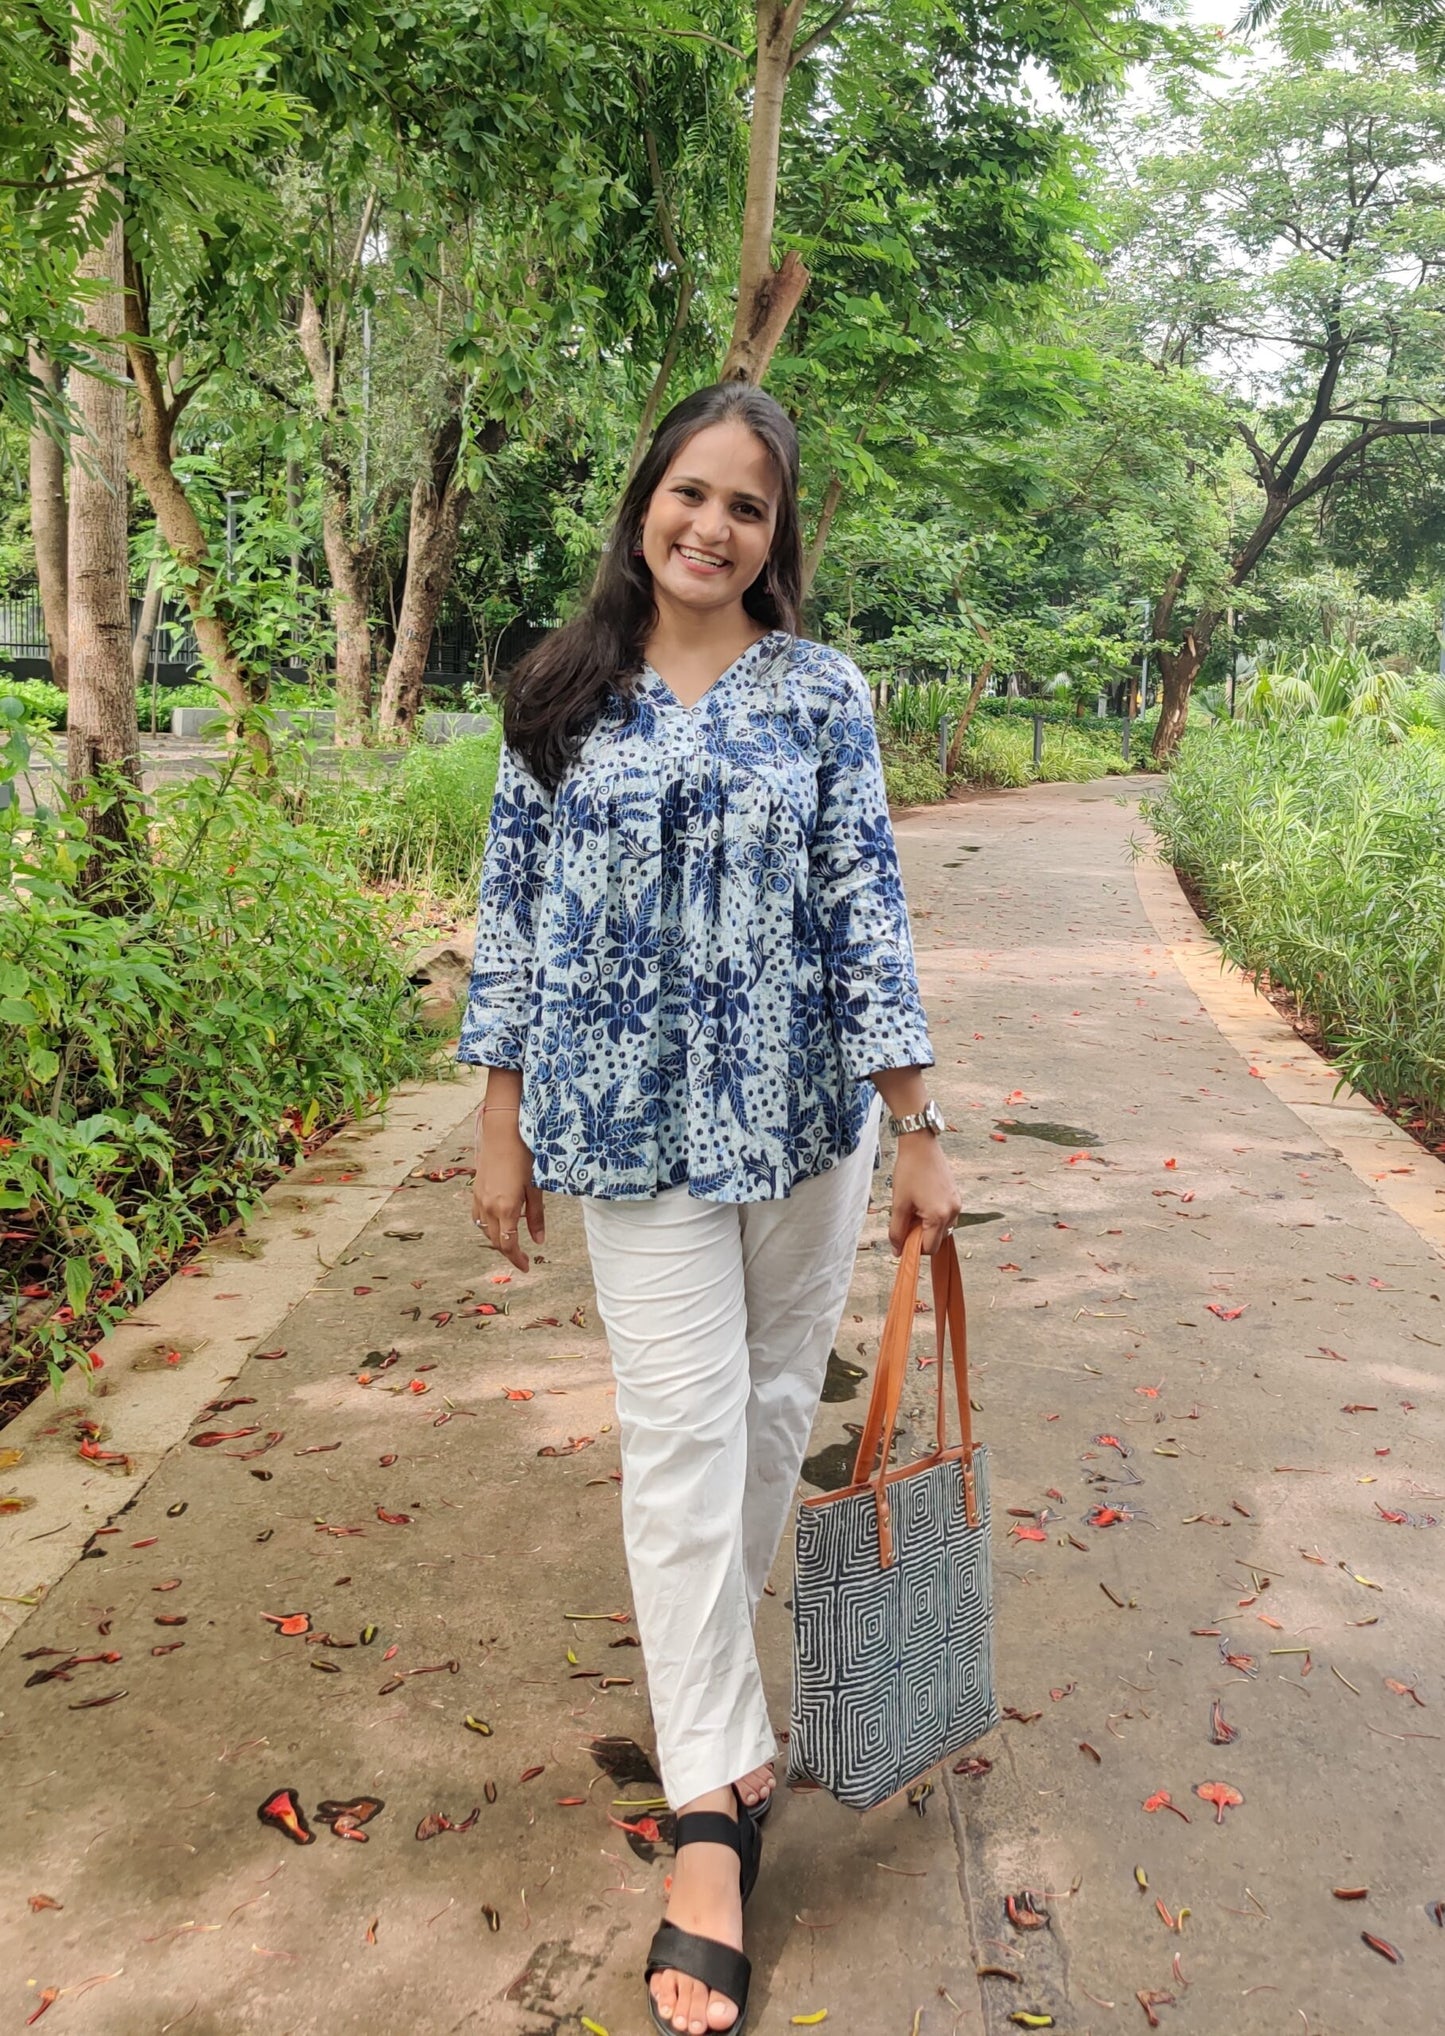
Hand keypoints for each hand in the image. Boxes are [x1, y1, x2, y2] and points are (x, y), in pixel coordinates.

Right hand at [471, 1111, 544, 1270]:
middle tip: (523, 1257)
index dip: (517, 1259)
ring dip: (498, 1239)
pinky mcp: (475, 1190)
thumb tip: (539, 1240)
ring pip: (485, 1230)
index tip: (527, 1267)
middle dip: (509, 1251)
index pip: (508, 1244)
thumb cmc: (524, 1156)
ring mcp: (479, 1198)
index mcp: (506, 1208)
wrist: (503, 1132)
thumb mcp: (536, 1188)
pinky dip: (488, 1226)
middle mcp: (489, 1207)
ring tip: (513, 1241)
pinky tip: (499, 1222)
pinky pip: (478, 1217)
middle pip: (495, 1240)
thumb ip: (536, 1216)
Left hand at [888, 1131, 962, 1256]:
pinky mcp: (956, 1196)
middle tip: (907, 1220)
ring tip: (914, 1209)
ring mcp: (957, 1204)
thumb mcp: (898, 1204)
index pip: (930, 1248)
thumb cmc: (909, 1171)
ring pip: (942, 1228)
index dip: (914, 1247)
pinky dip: (934, 1216)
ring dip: (928, 1227)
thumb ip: (897, 1230)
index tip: (903, 1237)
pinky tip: (922, 1202)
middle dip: (921, 1236)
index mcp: (939, 1216)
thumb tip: (897, 1251)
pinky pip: (946, 1216)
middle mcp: (953, 1212)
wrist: (921, 1145)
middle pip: (938, 1240)